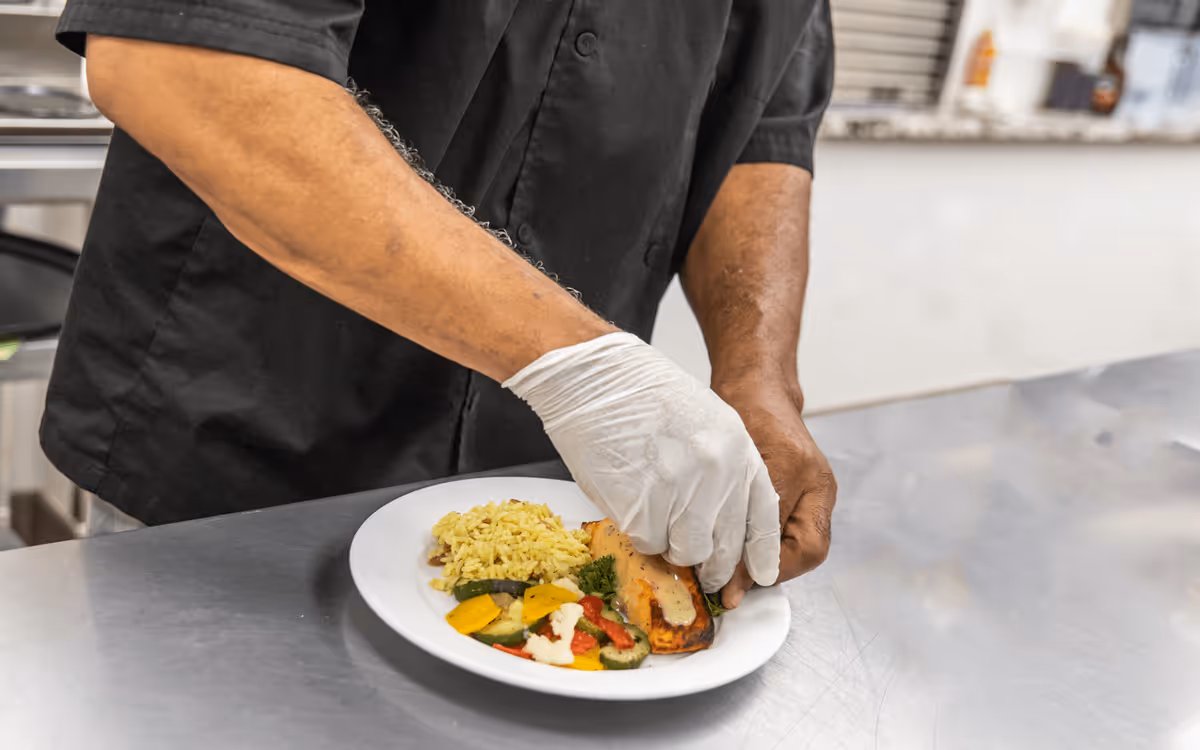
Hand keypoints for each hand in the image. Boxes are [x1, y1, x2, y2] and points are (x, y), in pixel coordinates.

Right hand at [504, 332, 780, 591]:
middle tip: (706, 575)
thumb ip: (724, 467)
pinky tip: (631, 504)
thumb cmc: (643, 394)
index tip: (762, 574)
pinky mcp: (641, 508)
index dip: (762, 552)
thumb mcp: (707, 420)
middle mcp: (716, 474)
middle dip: (715, 567)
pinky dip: (640, 533)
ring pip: (687, 551)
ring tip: (655, 517)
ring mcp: (679, 492)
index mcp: (737, 449)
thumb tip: (724, 517)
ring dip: (672, 546)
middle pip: (725, 546)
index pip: (762, 515)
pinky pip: (649, 542)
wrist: (594, 380)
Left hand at [715, 378, 835, 608]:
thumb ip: (739, 510)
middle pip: (809, 552)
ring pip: (800, 547)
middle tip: (731, 586)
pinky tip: (736, 551)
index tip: (733, 583)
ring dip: (765, 563)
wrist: (756, 386)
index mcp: (808, 478)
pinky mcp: (799, 493)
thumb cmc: (744, 411)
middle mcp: (818, 489)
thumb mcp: (737, 459)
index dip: (767, 568)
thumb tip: (732, 567)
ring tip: (730, 572)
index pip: (802, 545)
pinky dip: (763, 547)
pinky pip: (788, 532)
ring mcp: (813, 492)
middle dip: (771, 572)